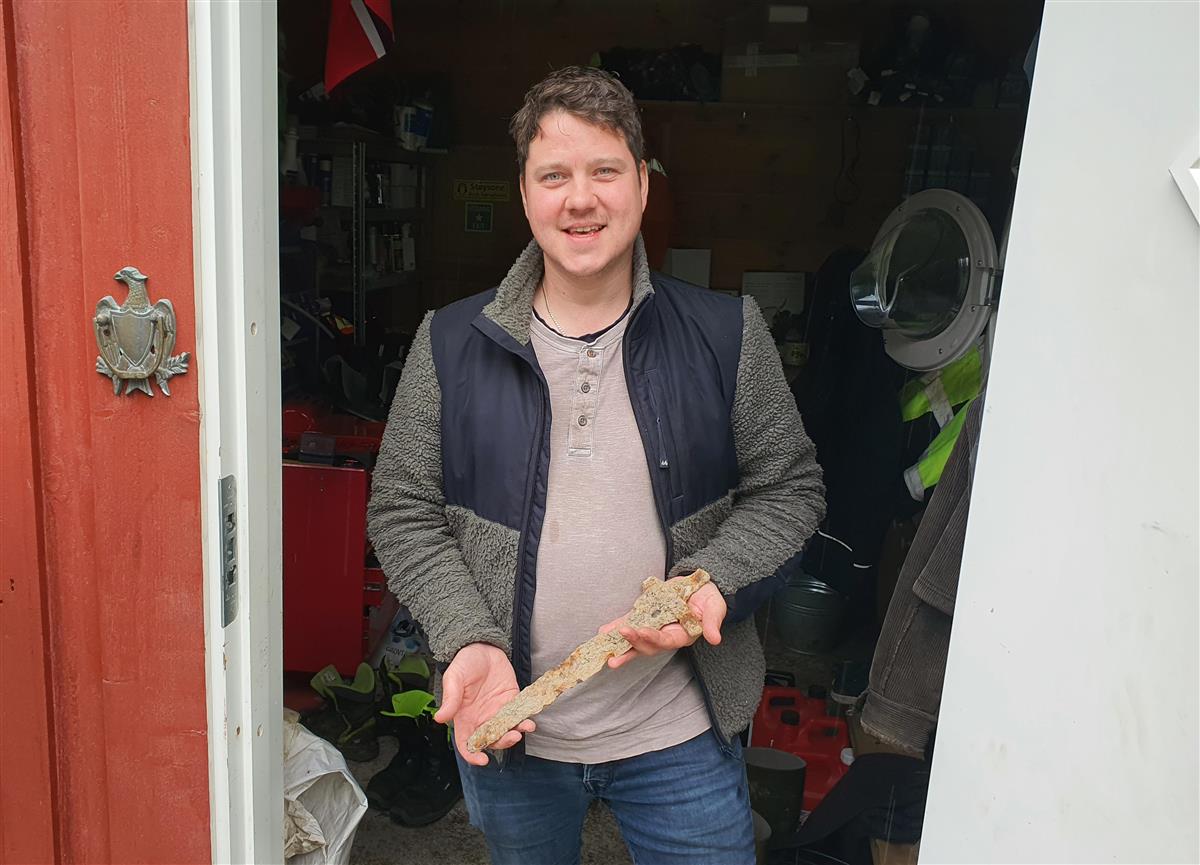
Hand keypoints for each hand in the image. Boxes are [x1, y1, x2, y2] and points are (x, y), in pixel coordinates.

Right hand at [434, 642, 535, 765]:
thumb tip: (440, 718)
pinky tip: (529, 720)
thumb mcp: (454, 677)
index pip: (466, 743)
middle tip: (512, 736)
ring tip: (525, 727)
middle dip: (502, 742)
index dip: (472, 755)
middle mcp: (481, 718)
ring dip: (517, 733)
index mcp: (464, 717)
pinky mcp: (512, 701)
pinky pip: (519, 715)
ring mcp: (498, 711)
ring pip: (507, 730)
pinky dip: (525, 720)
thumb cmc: (465, 662)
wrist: (483, 646)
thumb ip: (450, 698)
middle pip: (491, 740)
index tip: (482, 760)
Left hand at [601, 578, 726, 670]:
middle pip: (647, 644)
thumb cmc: (709, 600)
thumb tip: (715, 638)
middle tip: (621, 635)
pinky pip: (630, 623)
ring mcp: (654, 626)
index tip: (642, 631)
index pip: (666, 640)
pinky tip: (604, 632)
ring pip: (635, 638)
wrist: (701, 587)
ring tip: (604, 647)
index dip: (653, 638)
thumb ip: (712, 623)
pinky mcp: (646, 616)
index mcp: (682, 635)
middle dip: (633, 642)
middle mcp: (666, 634)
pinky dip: (616, 627)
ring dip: (620, 644)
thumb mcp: (715, 608)